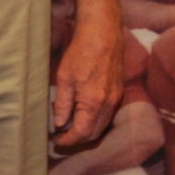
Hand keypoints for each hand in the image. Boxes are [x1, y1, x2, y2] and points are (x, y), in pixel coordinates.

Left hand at [50, 14, 122, 145]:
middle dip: (78, 140)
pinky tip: (81, 113)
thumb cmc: (81, 52)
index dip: (68, 141)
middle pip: (95, 134)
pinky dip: (94, 120)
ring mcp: (116, 97)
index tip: (55, 141)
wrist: (103, 33)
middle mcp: (109, 103)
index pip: (82, 133)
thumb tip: (60, 124)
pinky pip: (107, 114)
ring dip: (87, 130)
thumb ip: (62, 104)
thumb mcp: (64, 79)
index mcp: (95, 102)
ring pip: (102, 125)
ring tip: (69, 126)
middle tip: (61, 138)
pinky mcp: (118, 91)